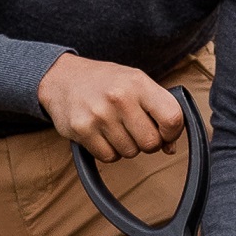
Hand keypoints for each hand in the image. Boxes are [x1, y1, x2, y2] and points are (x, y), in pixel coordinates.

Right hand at [39, 53, 186, 160]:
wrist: (62, 78)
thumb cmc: (105, 82)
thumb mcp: (135, 82)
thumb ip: (158, 109)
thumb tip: (170, 147)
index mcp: (138, 83)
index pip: (172, 117)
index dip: (173, 131)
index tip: (165, 131)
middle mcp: (119, 98)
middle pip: (151, 142)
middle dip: (147, 142)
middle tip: (135, 129)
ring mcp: (99, 115)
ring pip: (130, 153)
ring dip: (126, 145)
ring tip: (115, 126)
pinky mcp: (82, 130)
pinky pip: (109, 157)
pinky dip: (108, 151)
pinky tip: (102, 133)